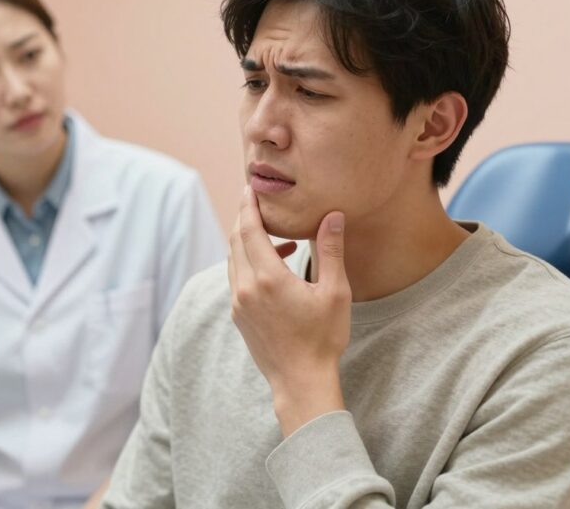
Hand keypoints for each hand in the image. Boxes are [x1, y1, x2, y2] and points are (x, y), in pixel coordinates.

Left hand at [228, 186, 351, 435]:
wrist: (301, 381)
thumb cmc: (322, 338)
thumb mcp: (335, 292)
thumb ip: (330, 250)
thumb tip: (333, 216)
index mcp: (267, 278)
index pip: (249, 230)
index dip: (248, 206)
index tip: (250, 188)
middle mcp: (245, 288)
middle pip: (236, 240)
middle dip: (245, 218)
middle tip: (257, 201)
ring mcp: (238, 303)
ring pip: (234, 259)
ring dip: (249, 241)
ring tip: (278, 237)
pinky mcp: (238, 315)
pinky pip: (237, 277)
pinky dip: (249, 262)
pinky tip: (275, 266)